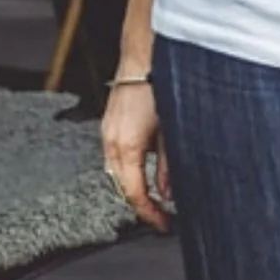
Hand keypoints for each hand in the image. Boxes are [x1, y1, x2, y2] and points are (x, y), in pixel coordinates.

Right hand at [102, 77, 172, 232]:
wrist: (143, 56)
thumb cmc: (160, 86)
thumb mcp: (172, 132)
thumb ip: (169, 166)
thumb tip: (168, 192)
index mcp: (127, 147)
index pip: (134, 194)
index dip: (149, 213)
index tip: (163, 223)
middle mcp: (112, 142)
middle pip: (121, 187)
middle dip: (141, 203)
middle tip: (160, 214)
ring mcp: (107, 133)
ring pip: (116, 174)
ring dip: (133, 186)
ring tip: (154, 195)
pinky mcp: (108, 124)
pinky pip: (114, 157)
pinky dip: (127, 169)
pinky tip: (143, 169)